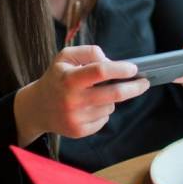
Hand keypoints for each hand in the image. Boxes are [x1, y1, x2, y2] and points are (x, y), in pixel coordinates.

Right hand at [14, 45, 149, 146]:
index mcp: (69, 79)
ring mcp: (76, 118)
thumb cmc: (56, 77)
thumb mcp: (65, 57)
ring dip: (111, 98)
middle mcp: (73, 100)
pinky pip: (104, 119)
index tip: (134, 68)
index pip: (100, 72)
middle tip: (144, 82)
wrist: (37, 108)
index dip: (120, 69)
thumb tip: (111, 62)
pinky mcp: (79, 131)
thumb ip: (89, 52)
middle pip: (114, 94)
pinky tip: (89, 107)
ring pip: (110, 106)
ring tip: (95, 94)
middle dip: (134, 88)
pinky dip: (103, 111)